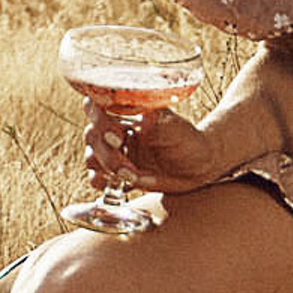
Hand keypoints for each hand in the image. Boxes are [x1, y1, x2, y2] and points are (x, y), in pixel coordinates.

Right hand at [88, 100, 237, 194]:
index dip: (100, 120)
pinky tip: (114, 185)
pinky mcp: (119, 172)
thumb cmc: (190, 141)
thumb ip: (160, 124)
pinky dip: (102, 182)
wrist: (200, 166)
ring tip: (129, 175)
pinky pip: (99, 176)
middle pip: (93, 135)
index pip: (100, 107)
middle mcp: (119, 130)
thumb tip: (147, 116)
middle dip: (106, 152)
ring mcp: (117, 151)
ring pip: (93, 157)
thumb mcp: (177, 130)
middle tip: (126, 165)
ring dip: (105, 168)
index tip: (116, 136)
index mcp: (130, 113)